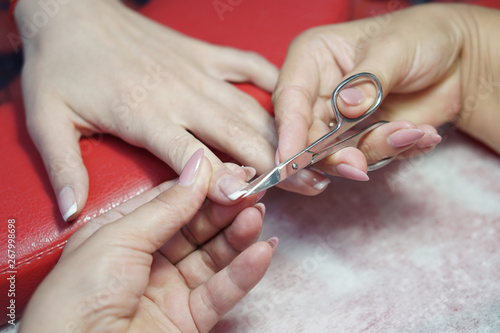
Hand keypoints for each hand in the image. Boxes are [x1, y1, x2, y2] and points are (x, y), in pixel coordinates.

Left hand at [15, 0, 278, 220]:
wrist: (71, 10)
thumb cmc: (61, 64)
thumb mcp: (46, 119)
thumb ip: (63, 168)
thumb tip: (73, 212)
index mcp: (144, 115)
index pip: (195, 159)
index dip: (226, 182)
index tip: (251, 202)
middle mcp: (179, 95)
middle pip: (237, 135)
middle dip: (273, 163)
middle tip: (304, 185)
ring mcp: (196, 71)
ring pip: (249, 107)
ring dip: (280, 133)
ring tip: (307, 155)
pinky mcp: (203, 54)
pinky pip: (247, 65)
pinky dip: (272, 82)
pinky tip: (290, 99)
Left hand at [19, 149, 276, 332]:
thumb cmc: (76, 299)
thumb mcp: (119, 237)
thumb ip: (166, 205)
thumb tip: (198, 167)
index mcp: (122, 232)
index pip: (172, 200)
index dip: (203, 186)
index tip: (232, 173)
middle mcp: (148, 258)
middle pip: (197, 227)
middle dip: (225, 208)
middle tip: (252, 191)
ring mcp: (169, 289)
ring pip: (213, 257)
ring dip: (238, 236)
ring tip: (257, 215)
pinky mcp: (187, 320)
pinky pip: (221, 292)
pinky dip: (244, 273)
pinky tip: (261, 253)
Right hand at [272, 3, 499, 194]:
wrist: (459, 58)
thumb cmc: (419, 36)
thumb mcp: (393, 48)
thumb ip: (368, 80)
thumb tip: (345, 107)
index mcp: (312, 61)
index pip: (290, 99)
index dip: (289, 132)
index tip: (289, 159)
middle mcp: (320, 94)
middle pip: (307, 137)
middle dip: (333, 156)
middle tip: (359, 165)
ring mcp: (341, 121)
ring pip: (339, 154)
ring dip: (377, 149)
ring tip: (413, 131)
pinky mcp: (364, 139)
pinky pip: (373, 157)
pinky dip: (399, 150)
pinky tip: (423, 133)